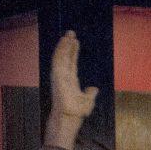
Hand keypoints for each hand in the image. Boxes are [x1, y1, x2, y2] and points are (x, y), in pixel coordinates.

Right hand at [46, 31, 97, 148]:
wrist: (70, 116)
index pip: (71, 62)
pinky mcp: (57, 76)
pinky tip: (64, 42)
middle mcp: (63, 75)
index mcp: (70, 80)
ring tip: (69, 35)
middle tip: (71, 33)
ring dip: (64, 45)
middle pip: (65, 57)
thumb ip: (90, 93)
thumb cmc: (77, 111)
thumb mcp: (87, 100)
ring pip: (61, 56)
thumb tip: (93, 88)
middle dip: (68, 45)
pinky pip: (59, 60)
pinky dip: (61, 50)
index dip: (72, 52)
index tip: (75, 42)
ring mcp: (59, 75)